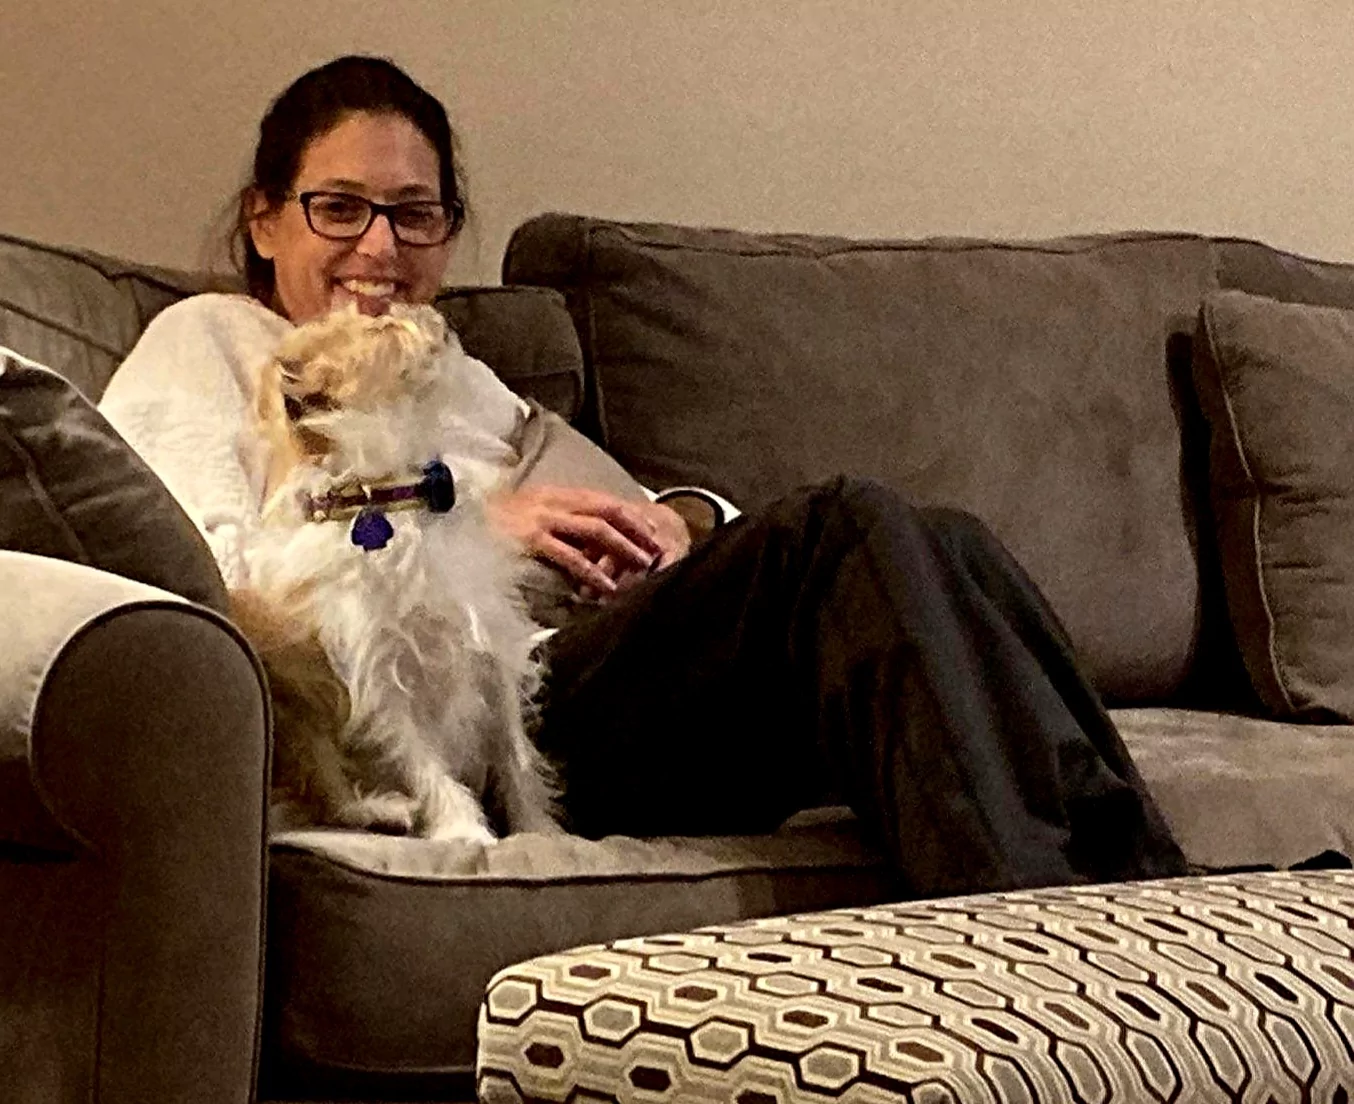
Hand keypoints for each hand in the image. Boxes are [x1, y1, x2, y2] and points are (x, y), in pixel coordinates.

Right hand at [486, 485, 675, 595]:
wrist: (449, 524)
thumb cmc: (487, 527)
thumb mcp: (525, 516)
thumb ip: (554, 524)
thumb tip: (583, 545)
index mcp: (553, 494)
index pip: (603, 500)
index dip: (631, 516)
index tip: (652, 531)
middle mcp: (552, 501)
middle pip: (608, 511)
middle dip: (638, 530)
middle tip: (658, 550)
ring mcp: (542, 518)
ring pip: (597, 531)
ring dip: (625, 549)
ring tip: (643, 567)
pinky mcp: (531, 540)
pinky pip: (571, 556)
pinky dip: (593, 572)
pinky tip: (606, 587)